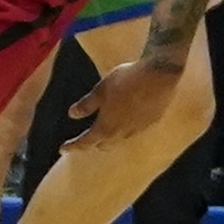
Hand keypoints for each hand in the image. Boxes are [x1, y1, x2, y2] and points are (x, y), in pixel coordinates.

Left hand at [72, 46, 196, 158]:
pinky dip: (126, 127)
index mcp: (106, 127)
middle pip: (103, 144)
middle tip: (85, 138)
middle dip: (93, 142)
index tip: (62, 149)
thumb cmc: (127, 80)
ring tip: (107, 128)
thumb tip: (72, 114)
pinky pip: (134, 130)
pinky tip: (127, 118)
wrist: (161, 74)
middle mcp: (122, 133)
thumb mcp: (101, 89)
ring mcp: (138, 129)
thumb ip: (86, 104)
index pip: (85, 142)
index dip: (72, 146)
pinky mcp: (152, 121)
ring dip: (111, 136)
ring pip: (120, 139)